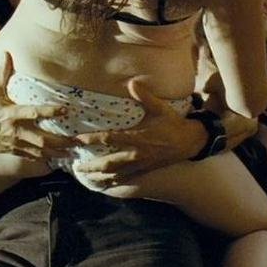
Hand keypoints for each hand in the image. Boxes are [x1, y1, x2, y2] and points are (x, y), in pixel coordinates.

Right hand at [0, 53, 73, 160]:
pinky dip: (45, 159)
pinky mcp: (13, 151)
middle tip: (76, 141)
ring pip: (39, 151)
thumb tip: (5, 52)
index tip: (65, 110)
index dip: (49, 111)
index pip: (33, 113)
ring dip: (56, 152)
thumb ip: (1, 72)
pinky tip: (57, 159)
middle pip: (41, 139)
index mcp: (11, 114)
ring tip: (72, 153)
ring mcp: (15, 144)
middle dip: (59, 141)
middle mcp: (15, 131)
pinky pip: (32, 157)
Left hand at [72, 78, 208, 184]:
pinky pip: (126, 178)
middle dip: (91, 166)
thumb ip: (145, 96)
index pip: (110, 138)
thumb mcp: (161, 108)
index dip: (93, 139)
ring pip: (115, 174)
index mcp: (138, 137)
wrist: (191, 142)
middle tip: (75, 167)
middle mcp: (137, 154)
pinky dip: (113, 182)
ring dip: (99, 176)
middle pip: (108, 163)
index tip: (78, 139)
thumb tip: (132, 82)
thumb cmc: (173, 124)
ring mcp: (140, 165)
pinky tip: (103, 184)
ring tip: (84, 177)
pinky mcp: (144, 170)